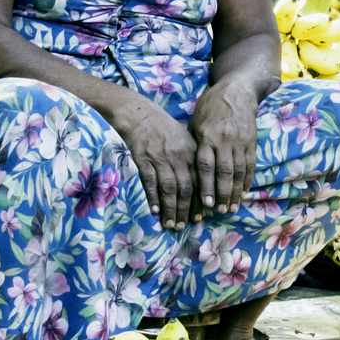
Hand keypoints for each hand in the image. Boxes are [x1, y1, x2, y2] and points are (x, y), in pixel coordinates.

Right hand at [108, 94, 198, 230]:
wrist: (138, 113)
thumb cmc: (162, 128)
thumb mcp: (184, 139)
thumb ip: (192, 159)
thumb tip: (200, 184)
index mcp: (191, 152)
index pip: (200, 180)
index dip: (201, 200)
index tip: (202, 216)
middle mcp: (178, 156)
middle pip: (186, 188)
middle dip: (187, 209)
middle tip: (185, 226)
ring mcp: (160, 158)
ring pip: (169, 188)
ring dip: (170, 209)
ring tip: (171, 224)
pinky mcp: (142, 159)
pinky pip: (150, 182)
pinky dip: (153, 198)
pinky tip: (154, 211)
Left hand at [189, 77, 259, 217]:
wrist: (238, 91)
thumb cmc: (211, 106)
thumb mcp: (196, 121)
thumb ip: (195, 144)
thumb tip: (186, 169)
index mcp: (207, 135)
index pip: (206, 165)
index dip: (206, 186)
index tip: (206, 203)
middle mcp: (225, 140)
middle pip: (224, 172)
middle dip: (222, 194)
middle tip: (220, 211)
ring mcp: (241, 141)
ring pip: (239, 171)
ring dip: (236, 191)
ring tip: (232, 207)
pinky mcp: (252, 141)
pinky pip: (251, 165)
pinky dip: (247, 180)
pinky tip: (243, 193)